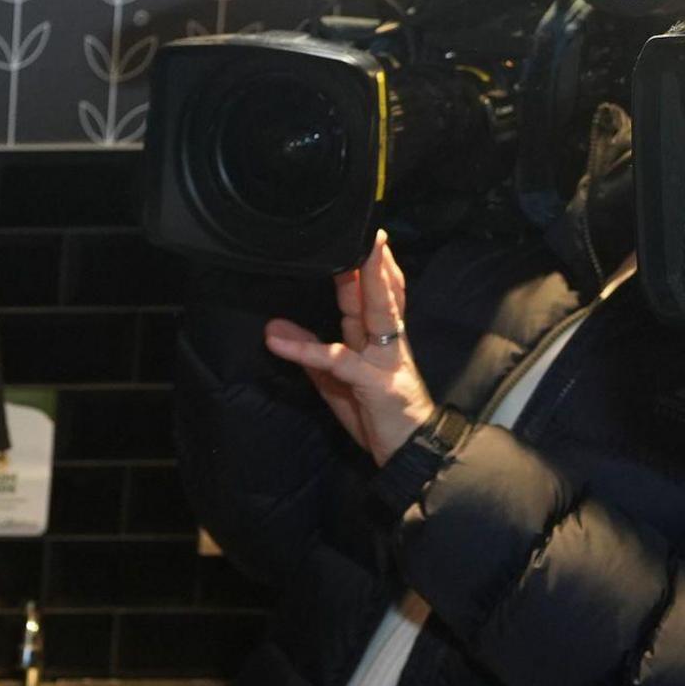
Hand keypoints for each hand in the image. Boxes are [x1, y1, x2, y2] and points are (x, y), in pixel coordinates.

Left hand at [261, 232, 438, 462]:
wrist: (411, 455)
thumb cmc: (378, 415)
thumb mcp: (334, 381)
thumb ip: (308, 351)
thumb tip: (274, 327)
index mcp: (380, 340)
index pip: (377, 295)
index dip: (371, 267)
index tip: (361, 237)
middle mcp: (388, 343)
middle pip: (383, 295)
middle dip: (375, 262)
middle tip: (367, 230)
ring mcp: (386, 361)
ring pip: (378, 313)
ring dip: (365, 284)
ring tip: (349, 259)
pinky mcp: (375, 383)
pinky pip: (338, 360)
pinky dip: (308, 348)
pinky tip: (281, 340)